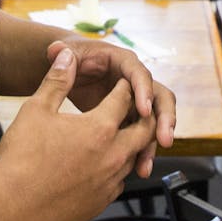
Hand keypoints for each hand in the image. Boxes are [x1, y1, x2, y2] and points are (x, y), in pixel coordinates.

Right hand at [0, 48, 156, 220]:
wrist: (11, 205)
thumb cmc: (21, 157)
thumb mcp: (36, 109)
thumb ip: (57, 81)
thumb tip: (65, 56)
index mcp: (100, 127)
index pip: (123, 99)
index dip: (123, 88)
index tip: (121, 84)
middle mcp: (113, 155)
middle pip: (143, 130)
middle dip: (143, 115)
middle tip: (137, 108)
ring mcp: (109, 182)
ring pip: (134, 158)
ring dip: (133, 144)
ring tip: (125, 137)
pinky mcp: (101, 202)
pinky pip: (120, 182)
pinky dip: (118, 170)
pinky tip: (106, 167)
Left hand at [45, 37, 176, 176]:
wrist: (73, 70)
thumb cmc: (73, 58)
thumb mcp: (68, 54)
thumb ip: (62, 53)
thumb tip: (57, 50)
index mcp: (124, 62)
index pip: (140, 74)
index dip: (144, 91)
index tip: (144, 109)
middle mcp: (137, 81)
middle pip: (161, 98)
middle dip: (164, 119)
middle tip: (163, 139)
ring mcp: (137, 100)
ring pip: (155, 121)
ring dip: (153, 143)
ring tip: (145, 166)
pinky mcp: (132, 118)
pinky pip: (143, 135)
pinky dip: (141, 152)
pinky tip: (137, 170)